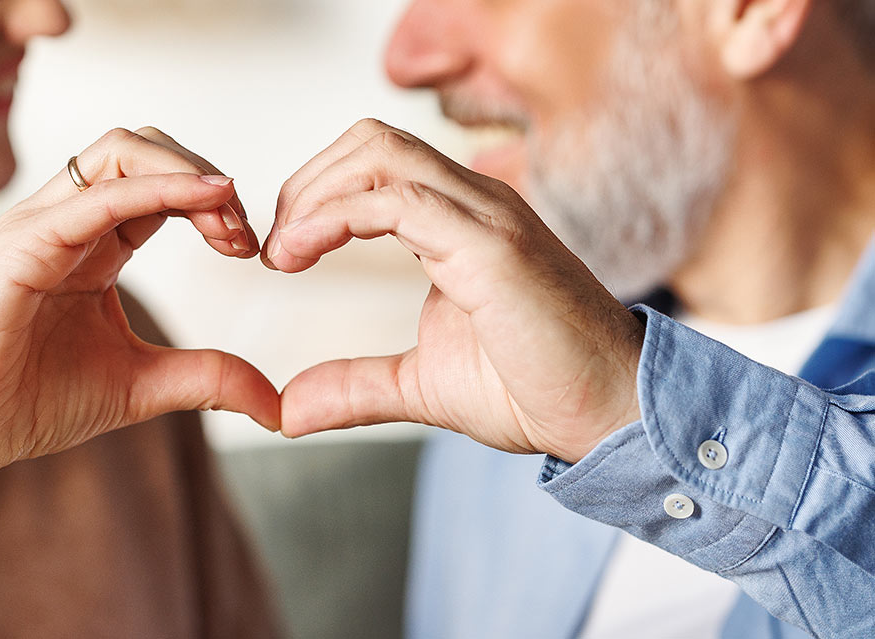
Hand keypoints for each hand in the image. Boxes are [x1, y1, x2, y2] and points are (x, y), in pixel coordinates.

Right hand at [0, 127, 275, 567]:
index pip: (161, 183)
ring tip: (227, 217)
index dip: (214, 202)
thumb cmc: (29, 402)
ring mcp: (41, 224)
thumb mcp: (142, 385)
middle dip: (205, 174)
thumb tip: (278, 405)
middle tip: (244, 233)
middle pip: (144, 147)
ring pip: (120, 149)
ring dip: (187, 169)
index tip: (252, 249)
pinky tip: (202, 202)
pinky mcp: (22, 243)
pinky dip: (156, 188)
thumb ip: (208, 378)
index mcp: (92, 242)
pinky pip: (96, 195)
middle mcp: (66, 220)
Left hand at [263, 119, 645, 461]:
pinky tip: (301, 255)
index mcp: (461, 220)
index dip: (316, 194)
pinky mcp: (491, 247)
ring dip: (314, 194)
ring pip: (380, 153)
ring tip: (284, 253)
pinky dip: (335, 217)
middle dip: (306, 183)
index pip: (376, 162)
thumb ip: (353, 387)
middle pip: (371, 141)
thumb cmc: (534, 390)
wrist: (610, 415)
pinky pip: (398, 200)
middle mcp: (476, 203)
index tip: (281, 254)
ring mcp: (486, 217)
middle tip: (276, 249)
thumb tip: (287, 410)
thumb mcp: (420, 386)